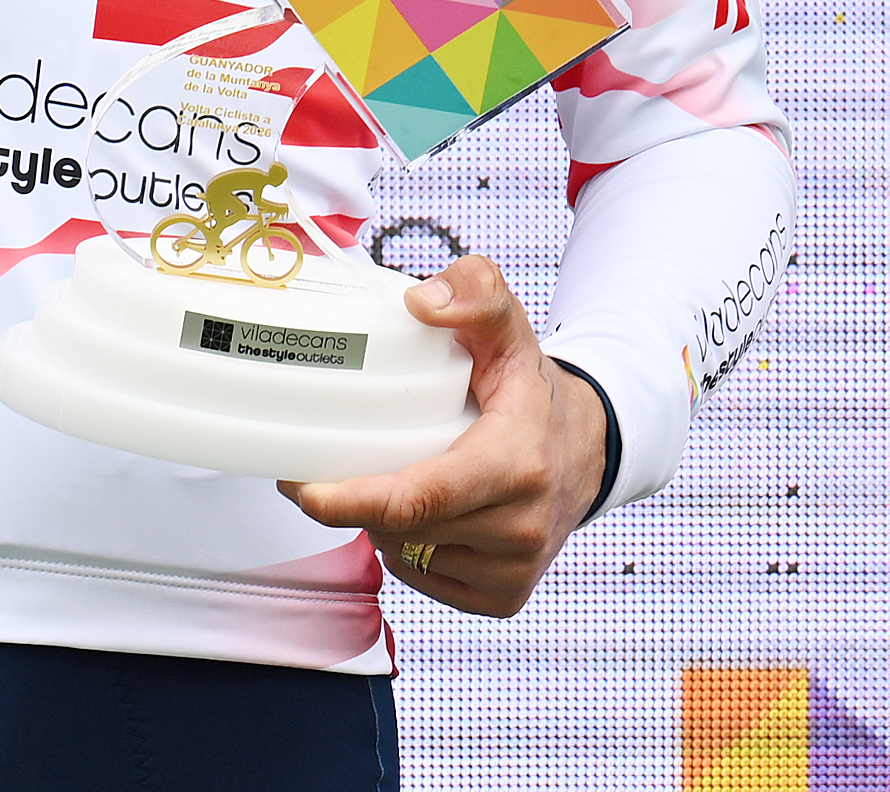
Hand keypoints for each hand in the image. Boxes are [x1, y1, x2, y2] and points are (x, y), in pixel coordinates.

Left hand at [278, 255, 614, 618]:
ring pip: (405, 556)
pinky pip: (425, 579)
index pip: (417, 500)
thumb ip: (475, 292)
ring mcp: (513, 570)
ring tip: (399, 477)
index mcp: (515, 464)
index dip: (349, 501)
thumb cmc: (532, 391)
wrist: (587, 449)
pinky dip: (409, 550)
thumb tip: (419, 303)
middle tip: (331, 464)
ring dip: (385, 524)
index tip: (302, 488)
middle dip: (354, 501)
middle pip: (399, 528)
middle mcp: (519, 527)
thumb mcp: (510, 328)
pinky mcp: (505, 598)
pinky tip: (424, 516)